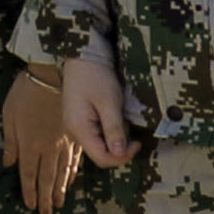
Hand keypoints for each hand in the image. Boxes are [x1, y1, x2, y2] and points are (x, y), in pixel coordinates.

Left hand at [0, 68, 82, 213]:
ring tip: (60, 204)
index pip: (29, 174)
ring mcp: (64, 142)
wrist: (54, 74)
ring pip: (63, 171)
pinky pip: (75, 158)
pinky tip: (72, 180)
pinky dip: (73, 172)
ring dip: (61, 189)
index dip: (30, 191)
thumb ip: (10, 141)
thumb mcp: (9, 114)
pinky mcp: (75, 134)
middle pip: (47, 178)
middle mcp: (48, 147)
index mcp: (29, 144)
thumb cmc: (26, 92)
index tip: (32, 206)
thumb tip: (8, 163)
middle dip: (46, 197)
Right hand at [61, 50, 130, 174]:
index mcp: (80, 128)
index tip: (138, 143)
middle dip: (120, 148)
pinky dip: (109, 130)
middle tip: (134, 133)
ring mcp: (76, 125)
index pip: (101, 158)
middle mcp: (75, 131)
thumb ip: (114, 130)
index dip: (122, 157)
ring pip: (99, 144)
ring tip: (123, 120)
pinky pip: (96, 134)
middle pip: (99, 153)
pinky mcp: (80, 119)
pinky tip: (115, 117)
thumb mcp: (109, 103)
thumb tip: (120, 154)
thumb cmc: (96, 77)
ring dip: (115, 138)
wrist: (82, 56)